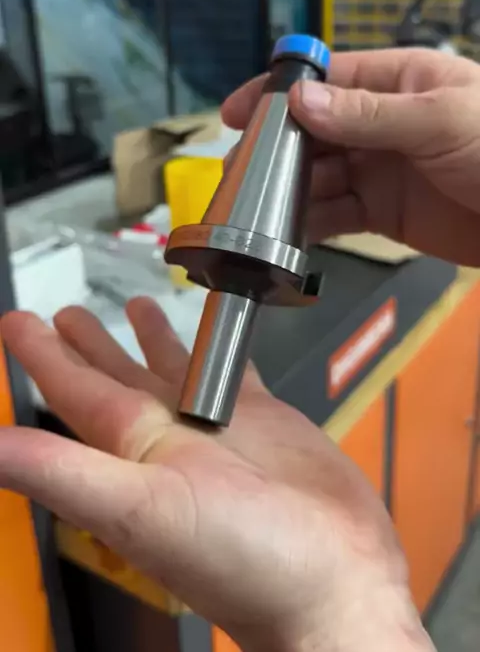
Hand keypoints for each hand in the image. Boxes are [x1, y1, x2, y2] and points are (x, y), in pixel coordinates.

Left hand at [0, 301, 432, 651]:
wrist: (334, 584)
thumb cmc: (242, 564)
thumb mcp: (141, 513)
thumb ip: (64, 474)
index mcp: (134, 454)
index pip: (76, 393)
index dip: (44, 358)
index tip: (18, 323)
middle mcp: (170, 439)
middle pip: (118, 378)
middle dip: (90, 345)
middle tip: (65, 312)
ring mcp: (220, 427)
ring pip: (173, 369)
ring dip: (151, 340)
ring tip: (136, 305)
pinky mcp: (267, 419)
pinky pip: (236, 370)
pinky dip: (223, 347)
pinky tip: (218, 331)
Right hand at [222, 48, 479, 265]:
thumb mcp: (440, 119)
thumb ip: (368, 114)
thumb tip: (300, 101)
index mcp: (395, 81)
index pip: (326, 78)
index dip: (280, 92)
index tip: (238, 112)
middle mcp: (380, 122)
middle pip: (313, 130)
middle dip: (276, 149)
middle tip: (240, 174)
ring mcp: (380, 168)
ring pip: (318, 175)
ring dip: (288, 189)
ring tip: (256, 208)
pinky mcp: (384, 212)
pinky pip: (336, 214)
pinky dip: (311, 223)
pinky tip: (288, 232)